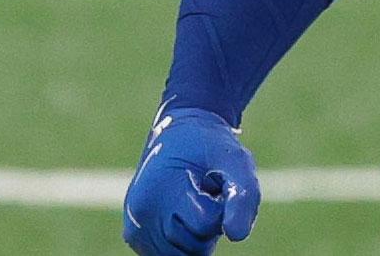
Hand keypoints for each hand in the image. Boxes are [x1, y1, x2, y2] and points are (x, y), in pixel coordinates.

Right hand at [122, 106, 260, 255]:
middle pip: (194, 245)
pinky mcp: (136, 238)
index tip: (213, 183)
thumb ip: (244, 196)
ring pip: (183, 255)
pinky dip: (184, 241)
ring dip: (196, 235)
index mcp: (160, 190)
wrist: (179, 135)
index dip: (220, 207)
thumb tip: (236, 236)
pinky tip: (181, 214)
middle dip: (208, 224)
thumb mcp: (236, 161)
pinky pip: (172, 255)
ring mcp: (135, 229)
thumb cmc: (210, 147)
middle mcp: (140, 214)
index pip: (205, 224)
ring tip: (192, 203)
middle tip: (203, 193)